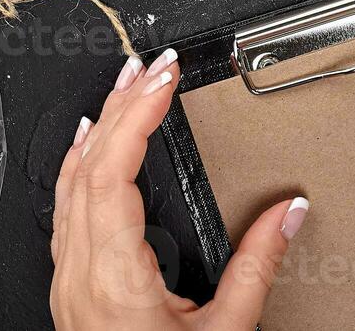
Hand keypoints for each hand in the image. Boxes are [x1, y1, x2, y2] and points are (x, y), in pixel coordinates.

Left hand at [50, 50, 310, 330]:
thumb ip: (258, 267)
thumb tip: (290, 211)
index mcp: (113, 278)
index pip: (110, 173)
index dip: (135, 116)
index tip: (163, 77)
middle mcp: (79, 274)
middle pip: (85, 168)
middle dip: (121, 106)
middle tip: (154, 65)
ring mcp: (68, 282)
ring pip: (67, 186)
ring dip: (99, 129)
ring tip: (124, 87)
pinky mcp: (70, 290)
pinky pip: (64, 210)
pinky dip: (80, 165)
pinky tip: (90, 148)